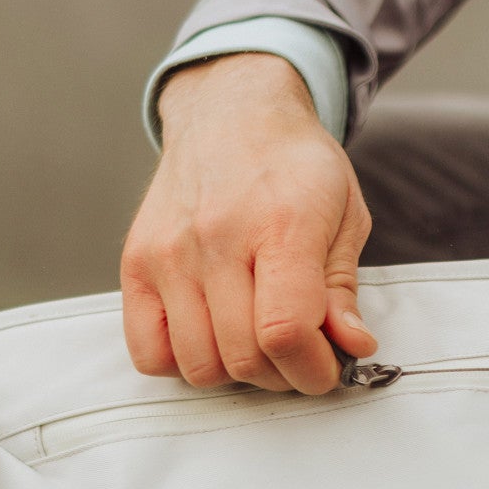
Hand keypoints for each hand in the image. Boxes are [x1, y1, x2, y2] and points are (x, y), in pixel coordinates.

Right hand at [122, 53, 376, 395]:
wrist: (230, 114)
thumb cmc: (293, 167)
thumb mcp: (344, 215)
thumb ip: (343, 288)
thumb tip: (353, 344)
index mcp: (281, 224)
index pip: (285, 330)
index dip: (314, 369)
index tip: (328, 367)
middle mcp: (216, 238)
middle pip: (244, 357)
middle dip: (284, 374)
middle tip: (299, 352)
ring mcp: (168, 254)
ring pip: (199, 366)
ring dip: (236, 372)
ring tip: (256, 339)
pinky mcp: (135, 265)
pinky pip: (150, 353)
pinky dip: (183, 362)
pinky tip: (212, 335)